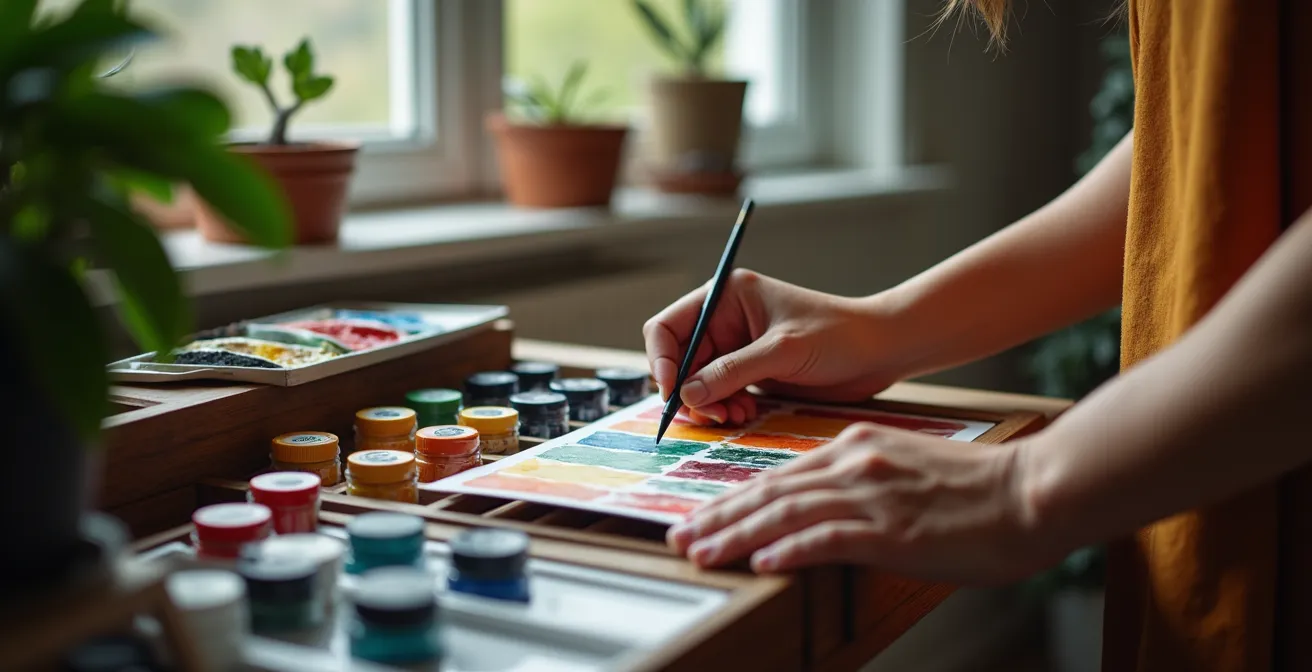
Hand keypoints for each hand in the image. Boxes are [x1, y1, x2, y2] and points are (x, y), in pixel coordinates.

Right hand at [643, 269, 904, 424]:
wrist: (880, 352)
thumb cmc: (839, 336)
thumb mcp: (783, 351)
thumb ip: (732, 371)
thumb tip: (687, 394)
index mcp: (726, 297)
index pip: (668, 327)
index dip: (661, 360)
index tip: (673, 393)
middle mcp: (725, 321)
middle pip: (678, 360)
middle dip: (688, 390)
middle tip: (710, 416)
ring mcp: (737, 348)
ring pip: (696, 383)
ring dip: (707, 404)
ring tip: (733, 417)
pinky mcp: (750, 373)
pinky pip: (718, 395)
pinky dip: (724, 409)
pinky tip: (745, 415)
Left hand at [666, 423, 1051, 584]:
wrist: (1034, 489)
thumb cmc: (980, 488)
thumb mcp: (908, 469)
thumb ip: (865, 480)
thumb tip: (828, 509)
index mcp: (857, 447)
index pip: (780, 475)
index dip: (735, 498)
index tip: (703, 516)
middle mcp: (855, 464)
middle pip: (770, 492)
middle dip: (719, 517)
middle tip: (678, 537)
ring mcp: (872, 496)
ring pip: (786, 515)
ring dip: (736, 536)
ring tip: (701, 553)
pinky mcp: (892, 529)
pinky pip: (828, 539)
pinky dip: (790, 551)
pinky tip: (762, 564)